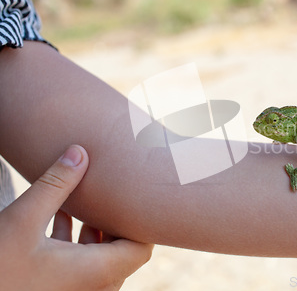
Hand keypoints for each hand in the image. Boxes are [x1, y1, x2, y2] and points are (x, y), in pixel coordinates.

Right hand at [0, 145, 152, 290]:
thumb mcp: (23, 219)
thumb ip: (55, 185)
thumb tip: (80, 151)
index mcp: (96, 272)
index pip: (141, 248)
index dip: (143, 221)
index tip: (135, 194)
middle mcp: (94, 287)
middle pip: (124, 251)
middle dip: (117, 220)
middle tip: (114, 191)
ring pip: (101, 257)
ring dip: (96, 229)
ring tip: (88, 199)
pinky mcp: (59, 289)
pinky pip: (81, 264)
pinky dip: (78, 241)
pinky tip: (61, 215)